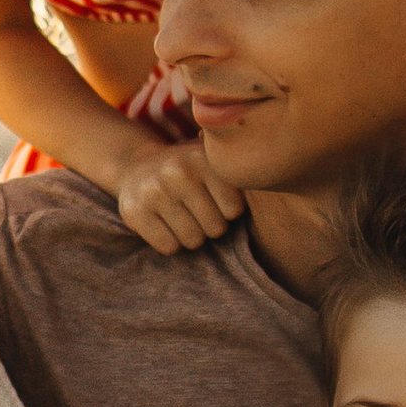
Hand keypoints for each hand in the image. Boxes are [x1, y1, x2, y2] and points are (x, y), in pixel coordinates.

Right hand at [111, 131, 241, 255]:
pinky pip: (169, 247)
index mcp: (203, 159)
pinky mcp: (134, 211)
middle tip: (198, 214)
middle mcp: (178, 172)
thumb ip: (240, 175)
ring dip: (191, 237)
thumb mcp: (212, 163)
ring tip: (183, 219)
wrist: (135, 165)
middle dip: (210, 227)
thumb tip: (271, 192)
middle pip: (216, 229)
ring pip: (193, 241)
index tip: (217, 203)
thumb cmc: (188, 173)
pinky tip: (165, 225)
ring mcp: (154, 191)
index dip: (228, 212)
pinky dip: (170, 243)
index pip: (234, 210)